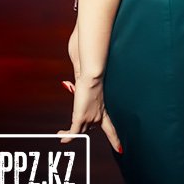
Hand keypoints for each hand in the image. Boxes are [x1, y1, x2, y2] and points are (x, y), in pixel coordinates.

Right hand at [58, 26, 121, 153]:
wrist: (93, 66)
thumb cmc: (92, 58)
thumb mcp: (89, 59)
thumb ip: (86, 53)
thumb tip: (82, 36)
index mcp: (103, 96)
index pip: (111, 114)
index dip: (115, 126)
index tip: (123, 136)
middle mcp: (99, 108)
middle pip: (104, 126)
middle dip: (111, 135)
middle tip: (119, 147)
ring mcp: (90, 114)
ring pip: (86, 129)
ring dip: (78, 133)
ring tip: (68, 137)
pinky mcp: (80, 116)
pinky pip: (74, 130)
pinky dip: (67, 135)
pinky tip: (61, 138)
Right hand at [58, 75, 121, 153]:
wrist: (91, 77)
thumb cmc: (91, 80)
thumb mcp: (90, 91)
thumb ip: (83, 95)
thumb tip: (71, 89)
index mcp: (103, 111)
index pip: (111, 129)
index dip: (114, 140)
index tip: (120, 149)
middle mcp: (98, 117)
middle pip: (89, 129)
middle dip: (80, 131)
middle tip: (69, 134)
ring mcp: (89, 118)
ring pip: (80, 131)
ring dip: (70, 134)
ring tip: (62, 135)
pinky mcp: (81, 118)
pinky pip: (74, 132)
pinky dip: (68, 136)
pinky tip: (62, 138)